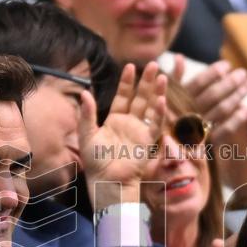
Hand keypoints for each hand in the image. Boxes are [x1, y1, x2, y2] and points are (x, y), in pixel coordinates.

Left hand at [79, 62, 165, 209]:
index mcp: (115, 120)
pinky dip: (159, 113)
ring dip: (157, 92)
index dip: (127, 82)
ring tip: (162, 76)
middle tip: (153, 64)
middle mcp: (129, 124)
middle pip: (140, 98)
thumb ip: (87, 114)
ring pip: (150, 107)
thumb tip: (84, 92)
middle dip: (146, 81)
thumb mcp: (87, 135)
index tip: (130, 66)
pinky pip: (156, 125)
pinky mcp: (147, 142)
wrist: (107, 181)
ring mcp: (140, 132)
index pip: (123, 96)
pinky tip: (161, 100)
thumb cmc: (95, 162)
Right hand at [172, 56, 246, 140]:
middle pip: (213, 94)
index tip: (227, 65)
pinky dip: (236, 119)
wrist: (169, 144)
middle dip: (231, 82)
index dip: (214, 72)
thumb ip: (175, 78)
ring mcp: (199, 127)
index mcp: (179, 99)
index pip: (199, 82)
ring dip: (238, 96)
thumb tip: (180, 57)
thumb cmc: (171, 114)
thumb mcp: (169, 95)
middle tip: (244, 73)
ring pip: (222, 109)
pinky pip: (224, 129)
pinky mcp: (207, 140)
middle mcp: (189, 112)